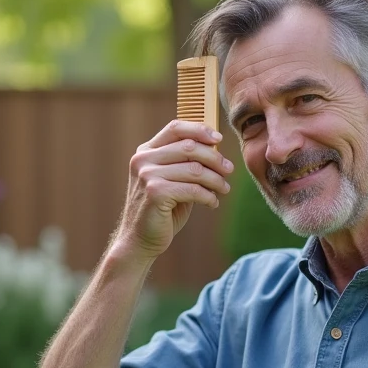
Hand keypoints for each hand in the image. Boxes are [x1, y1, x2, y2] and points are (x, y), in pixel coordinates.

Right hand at [111, 119, 233, 264]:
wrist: (139, 239)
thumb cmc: (160, 209)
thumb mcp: (170, 179)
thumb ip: (185, 162)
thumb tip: (215, 149)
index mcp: (145, 151)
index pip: (175, 128)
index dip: (199, 129)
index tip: (218, 139)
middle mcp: (143, 159)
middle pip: (189, 147)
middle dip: (215, 158)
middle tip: (228, 170)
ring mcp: (147, 175)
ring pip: (195, 170)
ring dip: (216, 180)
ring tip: (224, 189)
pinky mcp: (155, 192)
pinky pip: (193, 190)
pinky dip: (208, 196)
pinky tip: (212, 203)